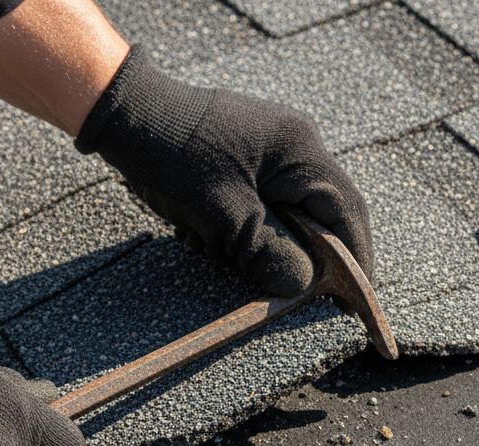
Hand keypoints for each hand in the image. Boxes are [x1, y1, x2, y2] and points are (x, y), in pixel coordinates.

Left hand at [76, 46, 373, 296]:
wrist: (123, 111)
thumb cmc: (173, 156)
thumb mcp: (223, 214)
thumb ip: (267, 250)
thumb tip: (300, 285)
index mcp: (300, 150)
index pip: (346, 212)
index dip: (356, 261)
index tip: (356, 301)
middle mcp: (295, 142)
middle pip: (321, 213)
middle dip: (308, 255)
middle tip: (300, 293)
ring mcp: (271, 146)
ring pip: (289, 210)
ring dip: (269, 241)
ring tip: (231, 257)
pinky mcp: (245, 154)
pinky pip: (263, 200)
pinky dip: (246, 227)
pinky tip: (212, 238)